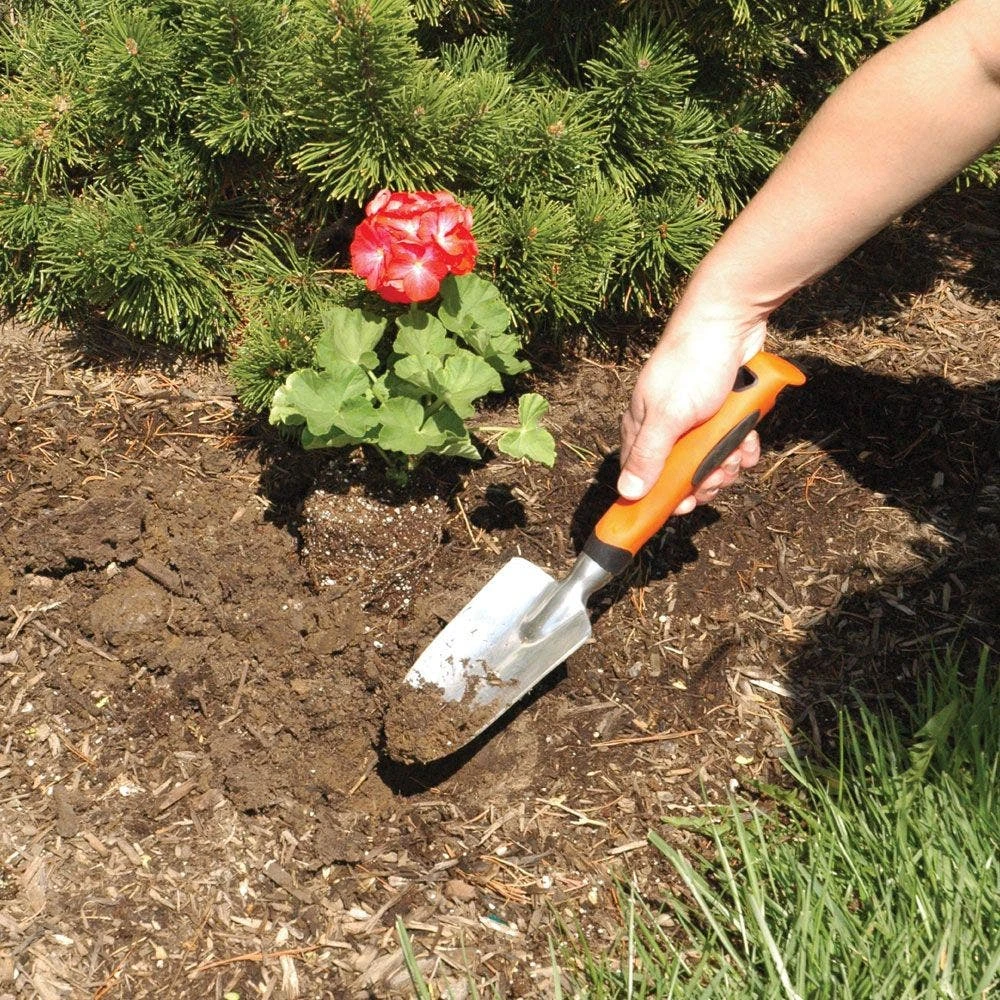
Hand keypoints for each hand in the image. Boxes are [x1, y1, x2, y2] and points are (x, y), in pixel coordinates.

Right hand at [617, 314, 766, 510]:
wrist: (730, 322)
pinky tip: (750, 436)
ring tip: (739, 448)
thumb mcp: (669, 416)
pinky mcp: (722, 412)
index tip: (688, 505)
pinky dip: (744, 444)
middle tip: (721, 472)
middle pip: (683, 474)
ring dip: (730, 461)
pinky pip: (732, 442)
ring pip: (712, 460)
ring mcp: (695, 420)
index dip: (665, 496)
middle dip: (707, 478)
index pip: (643, 476)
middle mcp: (666, 427)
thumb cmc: (692, 364)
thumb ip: (649, 456)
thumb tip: (627, 494)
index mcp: (642, 428)